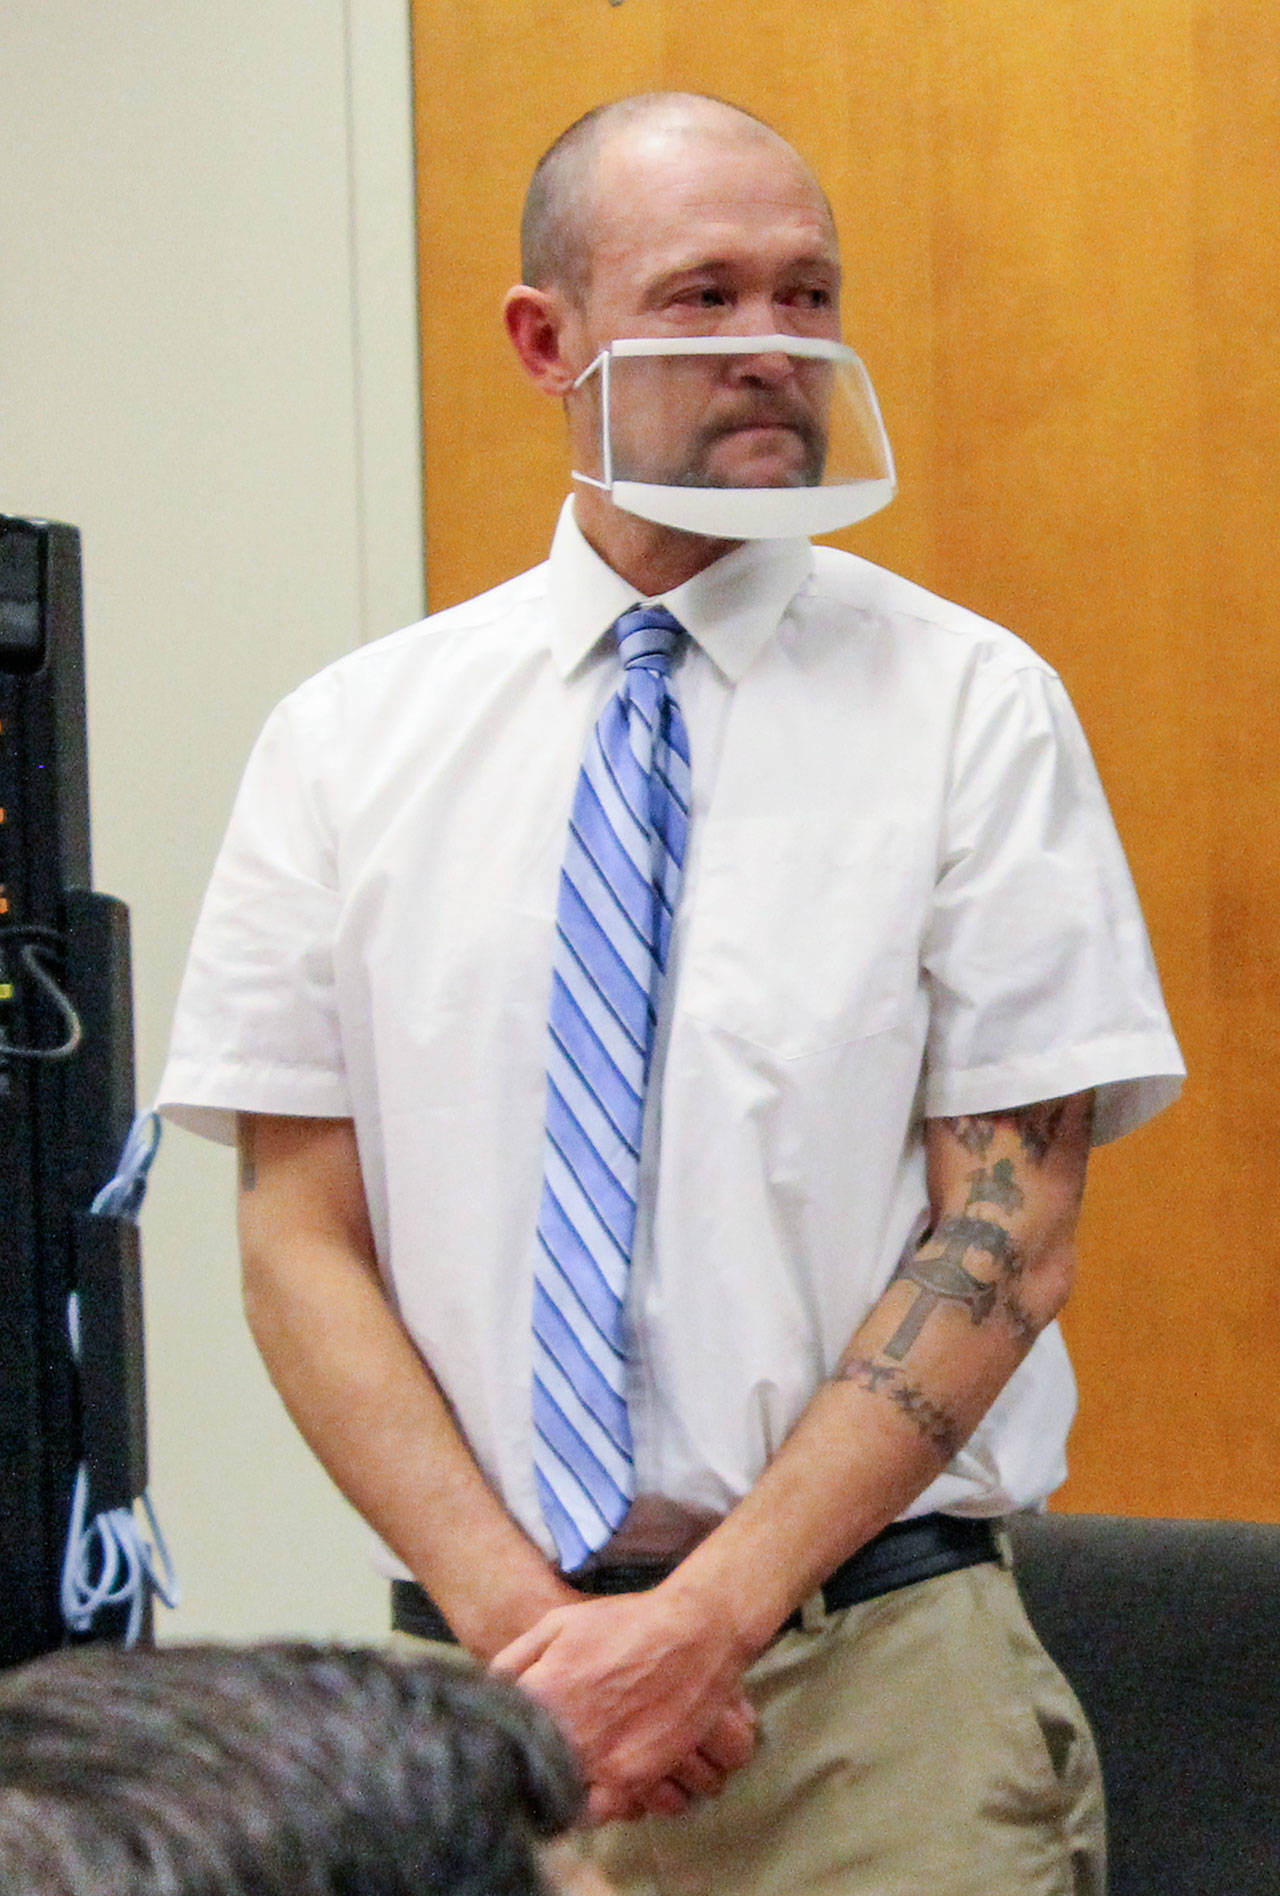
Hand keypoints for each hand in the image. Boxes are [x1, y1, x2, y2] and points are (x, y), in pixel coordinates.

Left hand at [490, 1585, 756, 1805]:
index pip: (501, 1742)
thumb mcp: (558, 1623)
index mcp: (542, 1694)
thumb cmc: (622, 1623)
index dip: (500, 1751)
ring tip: (565, 1786)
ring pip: (567, 1804)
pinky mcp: (636, 1777)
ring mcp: (602, 1761)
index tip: (502, 1753)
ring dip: (564, 1799)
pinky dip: (603, 1807)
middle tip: (530, 1775)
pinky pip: (608, 1811)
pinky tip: (601, 1789)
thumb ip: (515, 1658)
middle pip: (530, 1779)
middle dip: (528, 1778)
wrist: (693, 1632)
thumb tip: (488, 1690)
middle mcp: (567, 1734)